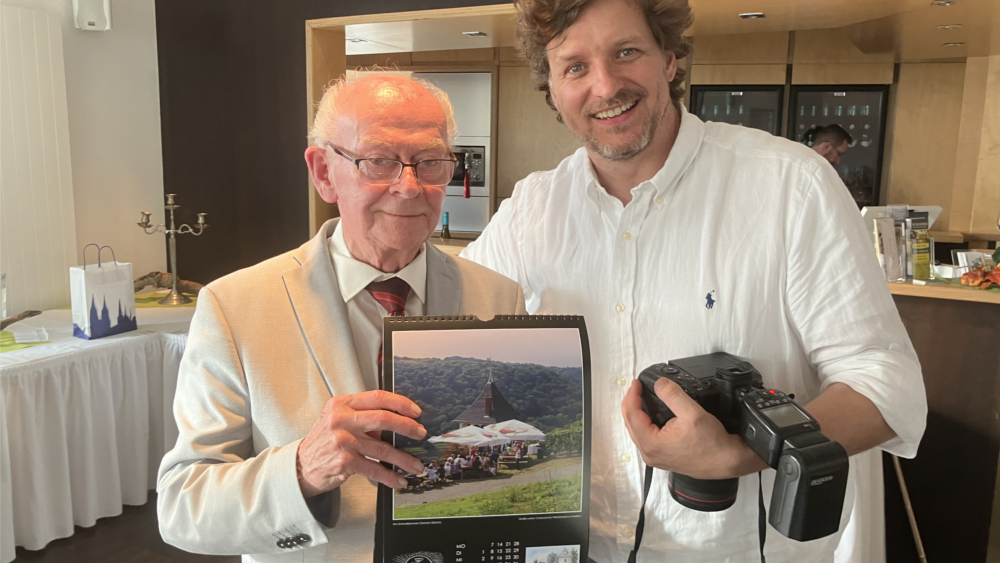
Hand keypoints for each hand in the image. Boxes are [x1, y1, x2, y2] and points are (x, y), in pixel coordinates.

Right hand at [296, 390, 426, 496]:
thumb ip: (363, 417)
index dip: (401, 403)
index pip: (378, 397)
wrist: (300, 467)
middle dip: (407, 426)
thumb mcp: (338, 420)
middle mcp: (341, 420)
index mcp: (342, 404)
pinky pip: (375, 469)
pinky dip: (390, 477)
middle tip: (420, 433)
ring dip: (404, 458)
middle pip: (383, 418)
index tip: (416, 411)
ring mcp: (343, 441)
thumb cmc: (323, 441)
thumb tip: (396, 423)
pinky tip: (399, 480)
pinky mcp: (345, 462)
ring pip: (383, 448)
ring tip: (416, 464)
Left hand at [621, 379, 765, 478]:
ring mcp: (655, 457)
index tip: (636, 383)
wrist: (727, 460)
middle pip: (630, 423)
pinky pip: (646, 438)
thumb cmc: (713, 444)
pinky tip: (651, 415)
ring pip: (637, 431)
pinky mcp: (663, 457)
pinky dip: (645, 424)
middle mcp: (650, 454)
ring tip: (641, 398)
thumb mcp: (692, 412)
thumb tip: (659, 384)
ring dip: (637, 413)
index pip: (632, 414)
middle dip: (631, 403)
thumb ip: (672, 395)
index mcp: (651, 444)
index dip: (632, 395)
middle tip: (636, 388)